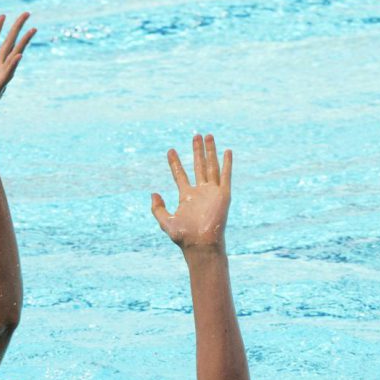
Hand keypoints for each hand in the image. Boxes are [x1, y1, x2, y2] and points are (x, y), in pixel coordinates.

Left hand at [152, 134, 231, 249]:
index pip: (180, 175)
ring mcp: (212, 192)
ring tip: (208, 136)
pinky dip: (227, 163)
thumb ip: (158, 208)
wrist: (200, 244)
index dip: (175, 163)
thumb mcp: (166, 221)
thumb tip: (153, 193)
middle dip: (196, 151)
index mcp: (187, 197)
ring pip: (211, 167)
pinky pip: (225, 176)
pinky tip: (227, 151)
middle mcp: (200, 192)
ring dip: (210, 151)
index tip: (170, 150)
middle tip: (195, 135)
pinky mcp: (223, 194)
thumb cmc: (184, 236)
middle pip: (198, 166)